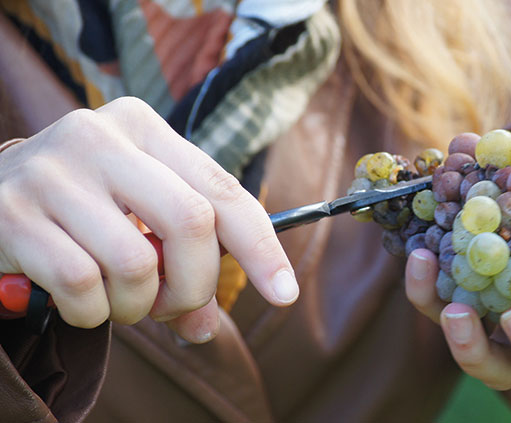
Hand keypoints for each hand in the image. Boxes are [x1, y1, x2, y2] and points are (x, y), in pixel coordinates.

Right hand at [0, 97, 297, 342]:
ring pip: (136, 263)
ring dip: (136, 306)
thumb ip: (181, 262)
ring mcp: (52, 172)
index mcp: (143, 127)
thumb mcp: (138, 217)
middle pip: (192, 223)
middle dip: (194, 285)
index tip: (284, 293)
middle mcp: (99, 137)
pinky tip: (78, 304)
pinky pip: (81, 286)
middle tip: (171, 308)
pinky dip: (90, 313)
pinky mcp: (11, 214)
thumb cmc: (80, 210)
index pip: (223, 190)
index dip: (261, 248)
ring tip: (118, 302)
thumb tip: (206, 327)